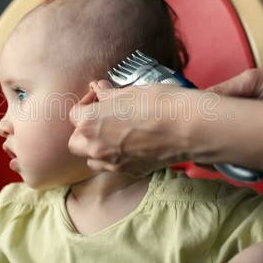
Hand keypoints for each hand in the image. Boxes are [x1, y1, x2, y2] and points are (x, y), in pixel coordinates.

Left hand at [68, 81, 209, 174]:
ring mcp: (112, 163)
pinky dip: (115, 158)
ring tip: (114, 134)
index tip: (101, 98)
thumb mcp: (130, 92)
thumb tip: (100, 90)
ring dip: (97, 147)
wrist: (187, 128)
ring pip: (92, 159)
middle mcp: (96, 146)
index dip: (87, 103)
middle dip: (85, 131)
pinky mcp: (130, 172)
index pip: (75, 114)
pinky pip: (113, 167)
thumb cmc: (159, 104)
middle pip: (76, 142)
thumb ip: (110, 95)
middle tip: (102, 119)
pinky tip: (131, 145)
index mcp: (90, 122)